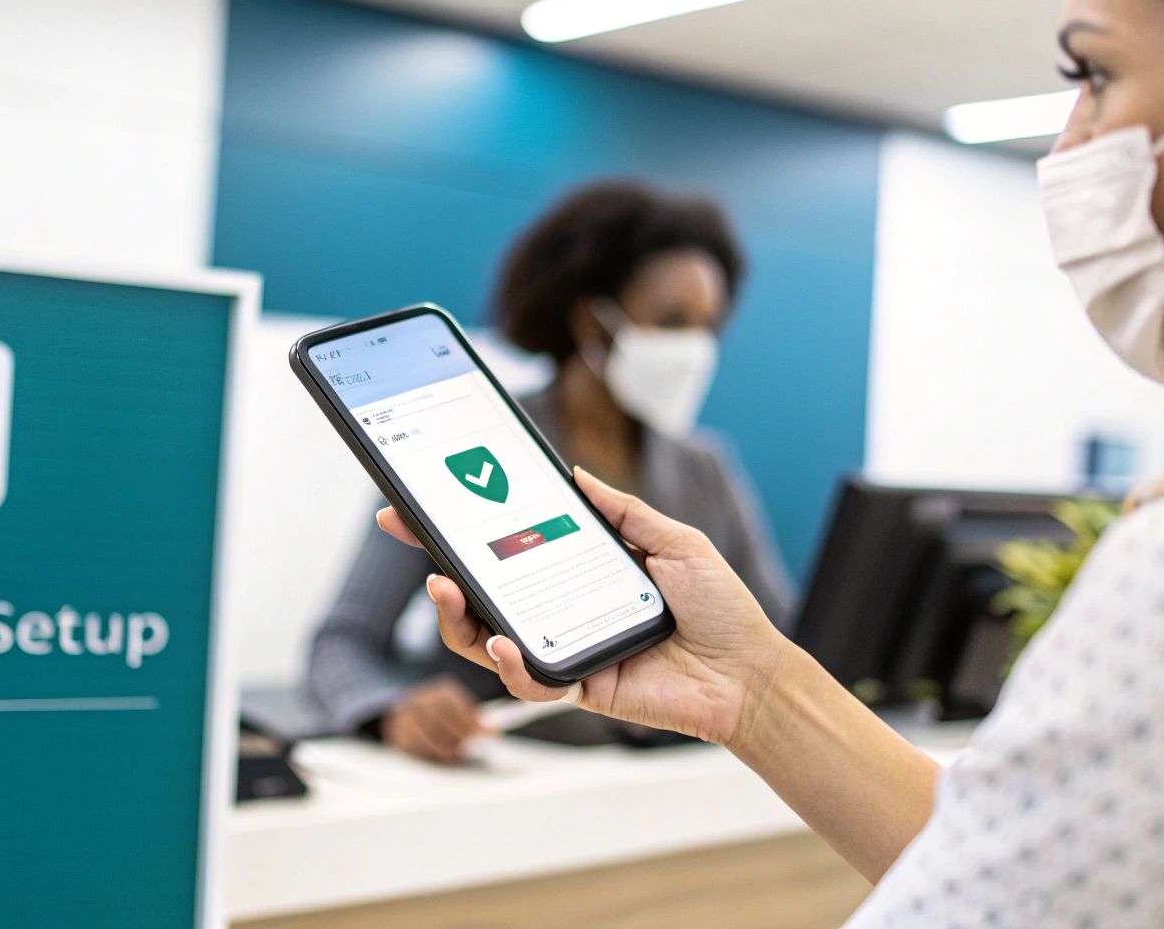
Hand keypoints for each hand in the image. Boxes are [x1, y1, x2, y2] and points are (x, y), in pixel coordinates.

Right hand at [376, 468, 793, 747]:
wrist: (750, 672)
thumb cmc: (720, 608)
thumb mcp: (675, 542)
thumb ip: (624, 512)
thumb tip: (577, 477)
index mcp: (580, 570)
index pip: (511, 546)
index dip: (465, 529)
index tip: (423, 506)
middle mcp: (563, 608)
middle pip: (484, 593)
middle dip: (438, 566)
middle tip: (413, 536)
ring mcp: (565, 647)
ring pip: (488, 640)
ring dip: (458, 617)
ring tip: (446, 590)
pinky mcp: (577, 685)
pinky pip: (529, 677)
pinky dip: (510, 663)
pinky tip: (504, 642)